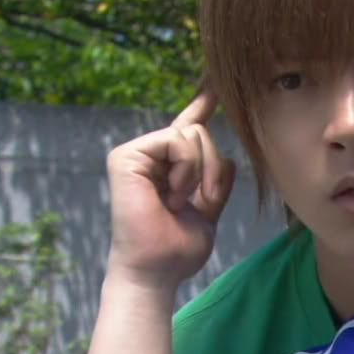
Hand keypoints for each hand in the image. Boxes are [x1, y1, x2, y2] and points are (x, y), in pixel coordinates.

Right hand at [103, 91, 236, 292]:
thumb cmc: (177, 248)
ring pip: (192, 134)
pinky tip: (172, 194)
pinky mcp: (126, 156)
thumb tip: (227, 157)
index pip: (188, 126)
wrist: (156, 271)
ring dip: (200, 171)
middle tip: (202, 198)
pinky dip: (186, 168)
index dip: (202, 102)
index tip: (215, 81)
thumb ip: (216, 180)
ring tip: (181, 201)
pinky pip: (176, 140)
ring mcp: (136, 153)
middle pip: (201, 131)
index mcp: (169, 165)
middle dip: (213, 166)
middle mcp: (150, 155)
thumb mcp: (207, 209)